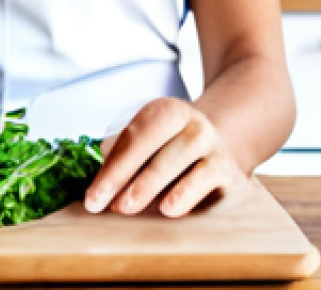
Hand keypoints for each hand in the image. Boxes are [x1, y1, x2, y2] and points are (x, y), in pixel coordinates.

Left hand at [84, 97, 246, 218]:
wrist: (222, 162)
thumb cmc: (175, 158)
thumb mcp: (150, 152)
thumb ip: (124, 160)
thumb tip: (98, 180)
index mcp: (165, 112)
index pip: (132, 136)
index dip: (110, 167)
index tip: (92, 197)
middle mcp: (190, 121)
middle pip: (153, 141)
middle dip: (124, 172)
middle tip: (104, 202)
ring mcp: (212, 143)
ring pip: (181, 155)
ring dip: (151, 181)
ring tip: (128, 205)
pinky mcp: (229, 170)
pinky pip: (208, 176)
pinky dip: (187, 191)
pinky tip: (168, 208)